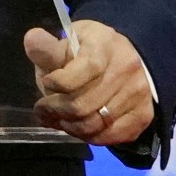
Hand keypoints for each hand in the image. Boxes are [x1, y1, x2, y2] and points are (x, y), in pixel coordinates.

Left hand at [23, 20, 153, 145]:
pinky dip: (88, 137)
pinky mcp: (143, 115)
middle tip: (41, 109)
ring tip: (55, 119)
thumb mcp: (67, 41)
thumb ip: (48, 48)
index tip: (47, 82)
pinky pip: (111, 136)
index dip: (56, 83)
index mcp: (104, 45)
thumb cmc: (88, 49)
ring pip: (94, 124)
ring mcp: (138, 94)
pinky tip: (75, 128)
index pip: (80, 72)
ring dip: (67, 126)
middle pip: (83, 104)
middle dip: (54, 110)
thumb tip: (32, 38)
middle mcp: (126, 69)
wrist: (125, 57)